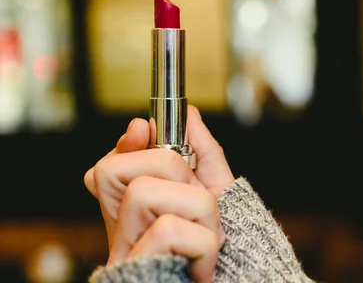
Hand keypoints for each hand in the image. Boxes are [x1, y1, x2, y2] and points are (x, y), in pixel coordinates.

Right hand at [83, 106, 234, 281]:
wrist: (239, 282)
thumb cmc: (223, 244)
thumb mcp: (215, 191)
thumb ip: (201, 152)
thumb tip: (188, 113)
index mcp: (136, 211)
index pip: (107, 168)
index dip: (123, 144)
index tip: (142, 128)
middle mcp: (120, 231)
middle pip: (117, 169)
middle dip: (174, 170)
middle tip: (200, 202)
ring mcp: (124, 252)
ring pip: (143, 193)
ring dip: (198, 209)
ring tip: (211, 237)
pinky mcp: (136, 271)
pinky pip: (167, 229)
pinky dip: (202, 242)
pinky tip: (203, 264)